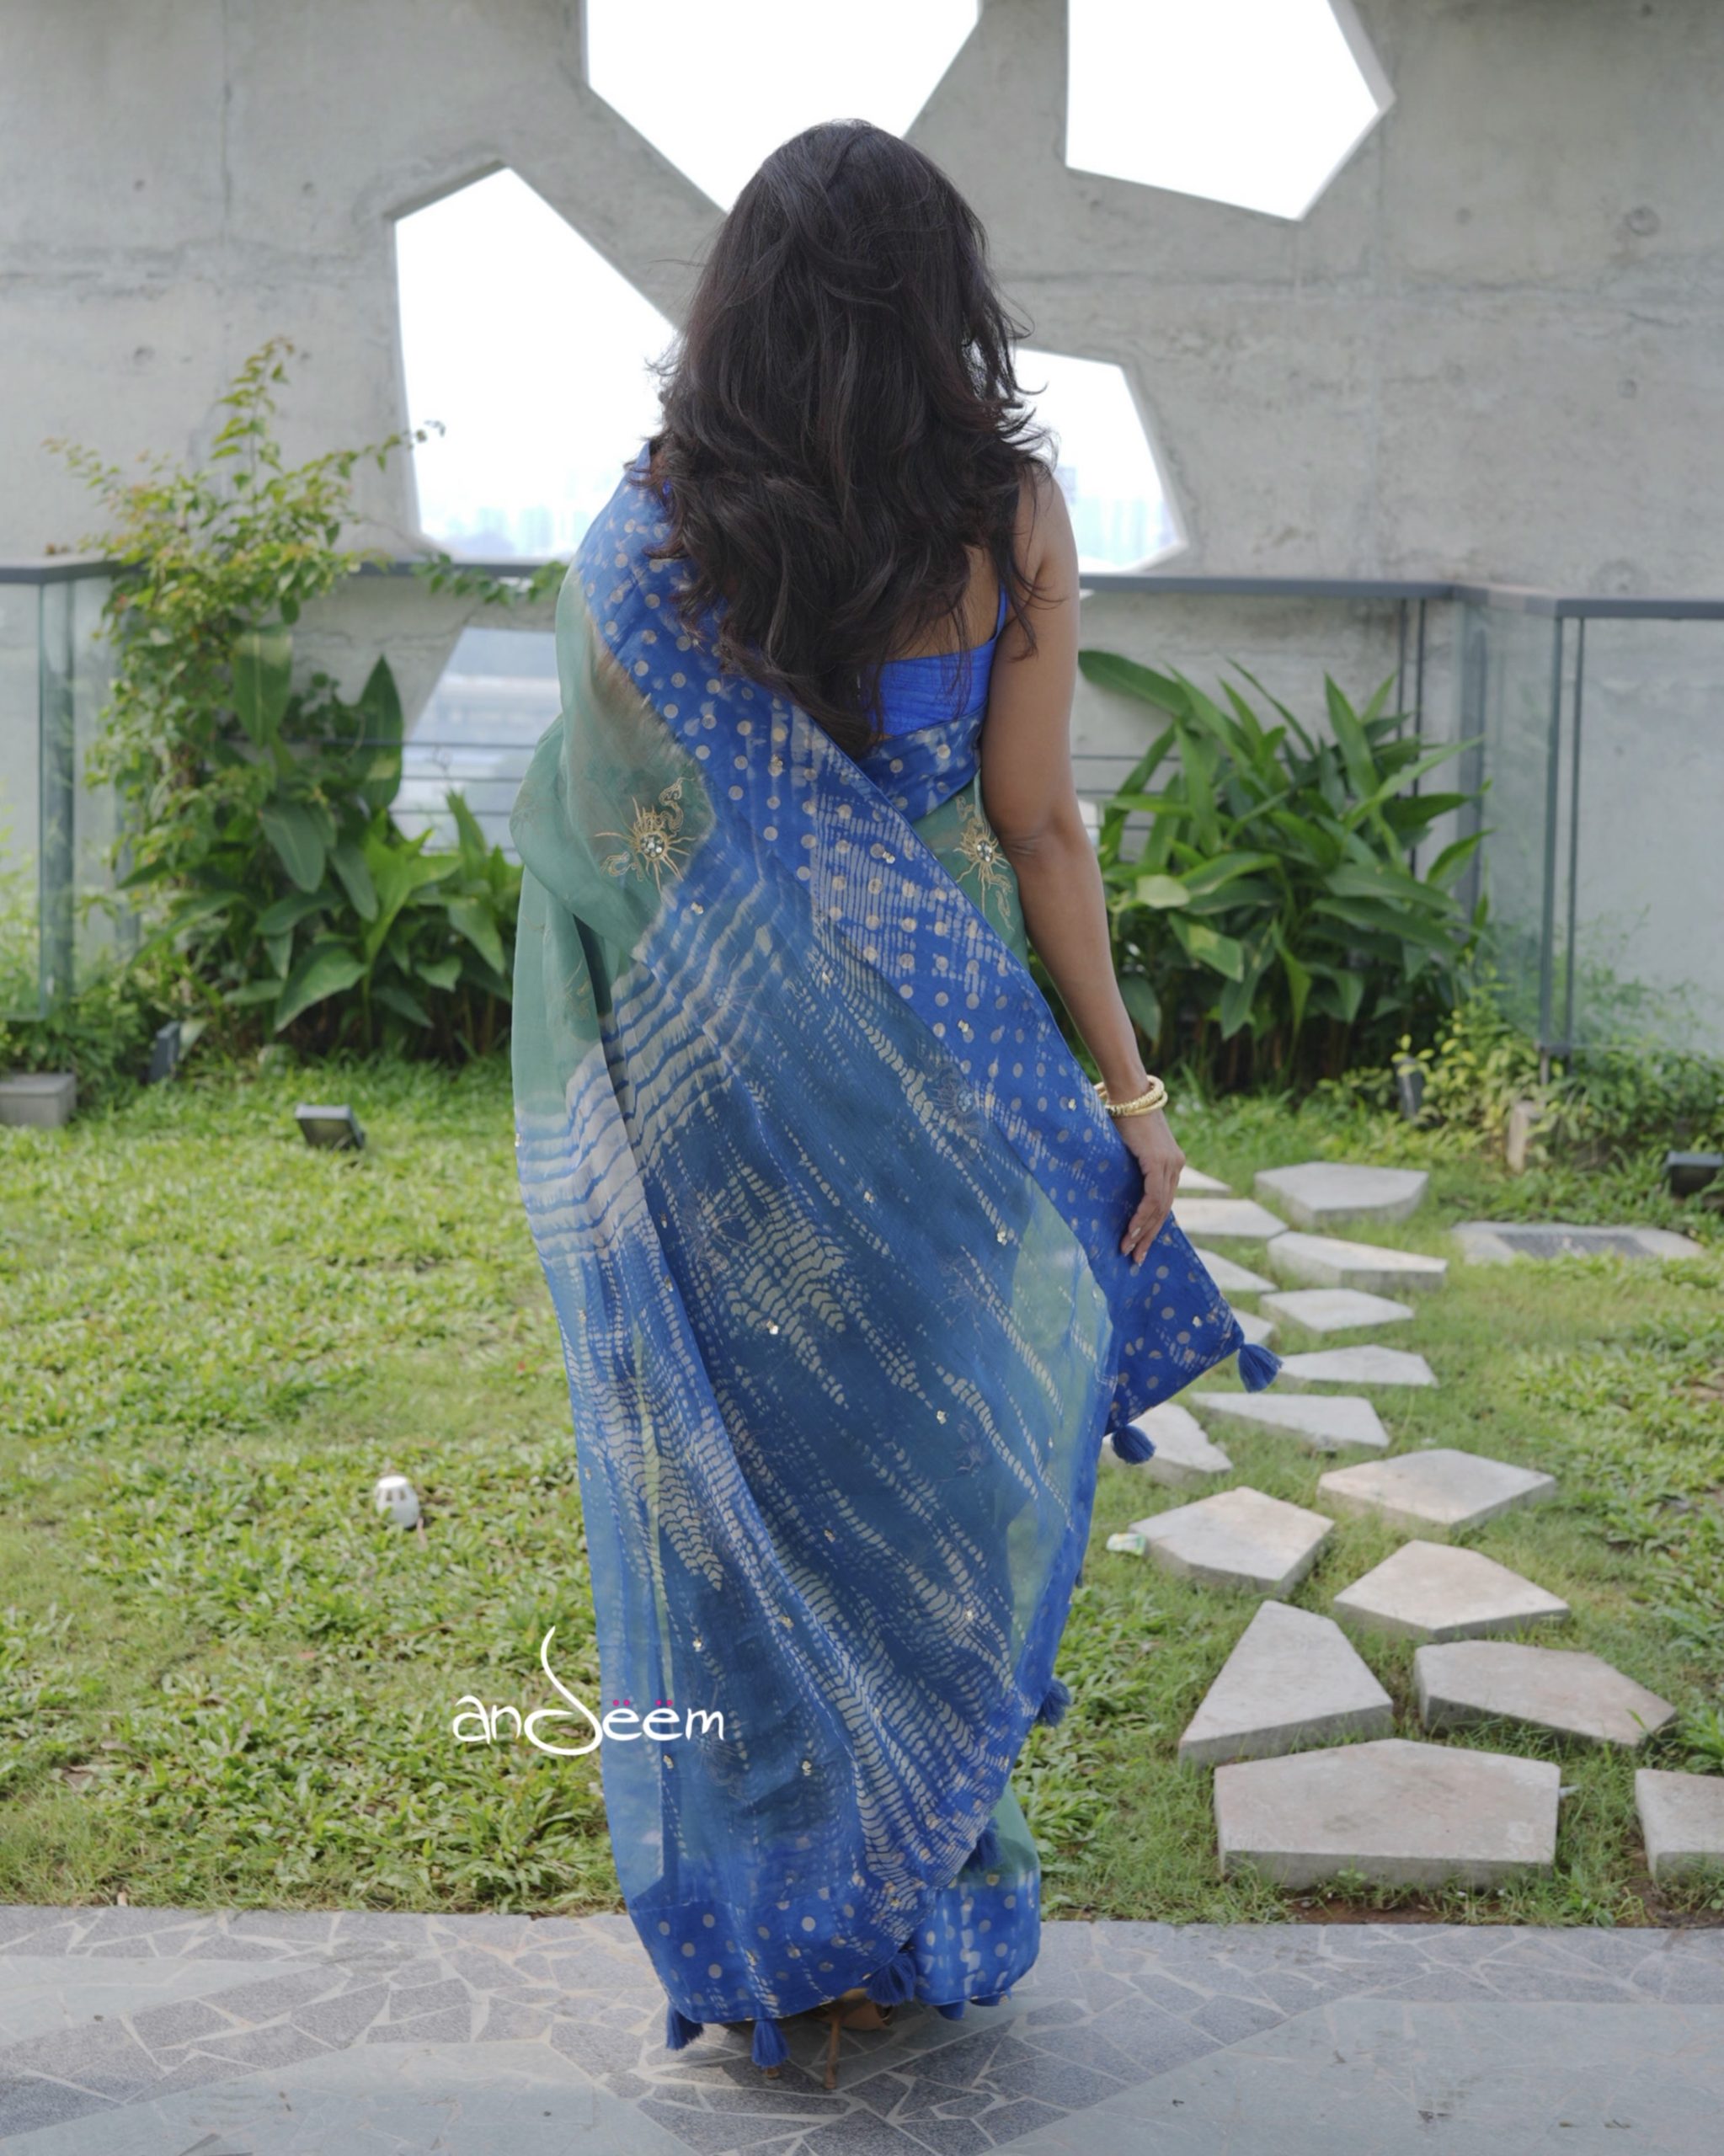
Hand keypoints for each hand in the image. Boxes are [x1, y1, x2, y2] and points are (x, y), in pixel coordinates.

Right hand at [1113, 1106, 1183, 1265]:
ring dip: (1142, 1232)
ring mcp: (1170, 1164)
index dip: (1152, 1225)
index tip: (1140, 1244)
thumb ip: (1129, 1165)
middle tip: (1137, 1259)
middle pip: (1164, 1210)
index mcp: (1171, 1162)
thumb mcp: (1128, 1147)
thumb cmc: (1121, 1114)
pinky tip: (1131, 1231)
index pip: (1164, 1201)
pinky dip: (1141, 1217)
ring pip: (1159, 1208)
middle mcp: (1175, 1165)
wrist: (1128, 1092)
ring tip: (1128, 1249)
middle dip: (1149, 1236)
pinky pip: (1153, 1198)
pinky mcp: (1159, 1162)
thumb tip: (1111, 1181)